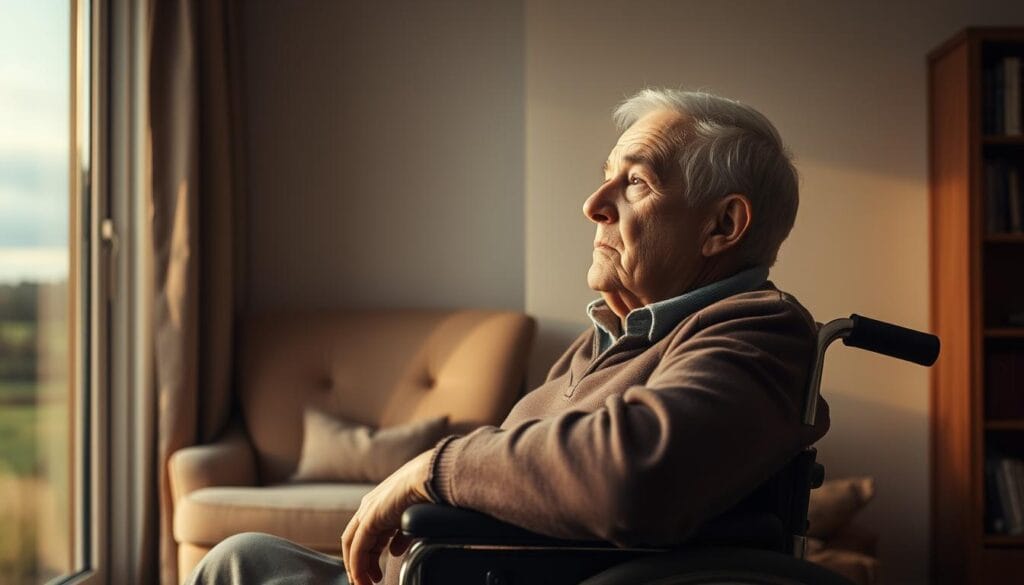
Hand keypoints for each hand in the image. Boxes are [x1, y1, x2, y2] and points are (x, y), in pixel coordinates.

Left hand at [341, 450, 432, 584]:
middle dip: (358, 564)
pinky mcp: (370, 518)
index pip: (365, 536)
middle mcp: (369, 507)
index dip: (367, 557)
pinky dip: (357, 565)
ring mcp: (367, 511)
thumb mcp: (412, 520)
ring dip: (356, 568)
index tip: (373, 574)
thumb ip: (401, 536)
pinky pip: (358, 547)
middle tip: (364, 582)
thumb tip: (395, 551)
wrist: (431, 476)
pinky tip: (362, 578)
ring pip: (352, 545)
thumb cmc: (428, 492)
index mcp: (380, 506)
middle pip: (355, 541)